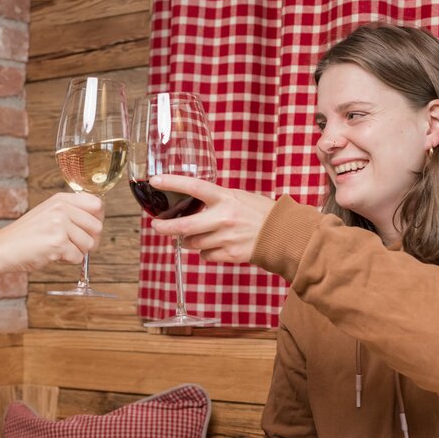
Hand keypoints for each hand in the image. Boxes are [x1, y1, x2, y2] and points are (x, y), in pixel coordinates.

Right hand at [0, 192, 103, 271]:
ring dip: (78, 252)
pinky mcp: (58, 243)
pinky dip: (68, 261)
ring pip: (89, 244)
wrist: (1, 248)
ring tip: (60, 250)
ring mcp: (60, 225)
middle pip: (97, 226)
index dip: (97, 219)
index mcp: (60, 200)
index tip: (89, 229)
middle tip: (75, 246)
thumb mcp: (46, 214)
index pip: (97, 204)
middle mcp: (61, 209)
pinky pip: (78, 257)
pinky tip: (53, 256)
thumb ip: (69, 213)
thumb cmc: (24, 236)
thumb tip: (97, 222)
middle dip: (90, 240)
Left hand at [146, 174, 274, 262]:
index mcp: (226, 198)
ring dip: (188, 240)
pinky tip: (214, 245)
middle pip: (184, 226)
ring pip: (192, 243)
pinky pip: (205, 255)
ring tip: (193, 235)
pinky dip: (204, 252)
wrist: (283, 234)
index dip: (172, 183)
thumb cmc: (260, 213)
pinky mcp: (230, 254)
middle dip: (165, 227)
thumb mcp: (238, 197)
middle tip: (156, 225)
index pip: (194, 187)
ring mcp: (226, 238)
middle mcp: (224, 218)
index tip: (155, 181)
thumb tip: (191, 205)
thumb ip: (216, 201)